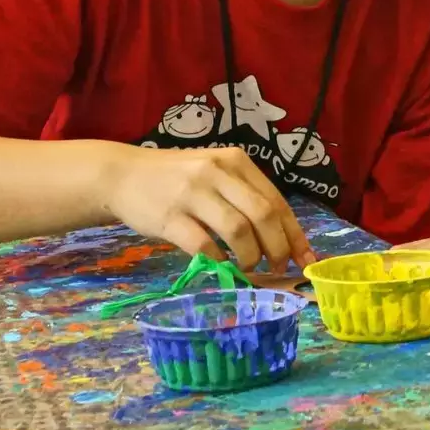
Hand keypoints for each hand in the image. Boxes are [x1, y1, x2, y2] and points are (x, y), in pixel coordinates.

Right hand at [103, 145, 314, 272]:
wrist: (123, 175)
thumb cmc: (176, 178)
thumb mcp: (215, 173)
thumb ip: (245, 197)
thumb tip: (283, 239)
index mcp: (235, 161)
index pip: (276, 201)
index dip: (295, 235)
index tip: (306, 260)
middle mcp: (217, 172)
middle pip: (263, 215)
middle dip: (277, 248)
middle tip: (276, 268)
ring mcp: (192, 193)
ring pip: (238, 230)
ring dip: (250, 256)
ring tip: (248, 267)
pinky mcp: (169, 217)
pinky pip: (204, 245)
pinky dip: (219, 261)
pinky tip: (220, 265)